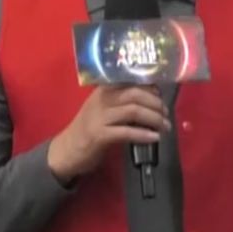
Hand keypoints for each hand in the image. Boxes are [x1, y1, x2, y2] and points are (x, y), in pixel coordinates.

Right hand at [47, 85, 169, 184]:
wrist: (66, 150)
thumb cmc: (88, 130)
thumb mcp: (102, 110)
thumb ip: (121, 102)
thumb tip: (151, 99)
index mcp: (102, 91)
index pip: (130, 80)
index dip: (150, 87)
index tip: (161, 95)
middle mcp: (100, 100)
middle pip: (134, 94)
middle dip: (156, 103)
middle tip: (166, 114)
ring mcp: (98, 117)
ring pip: (133, 110)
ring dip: (154, 118)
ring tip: (165, 127)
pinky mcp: (99, 135)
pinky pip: (126, 132)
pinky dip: (143, 134)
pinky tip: (154, 138)